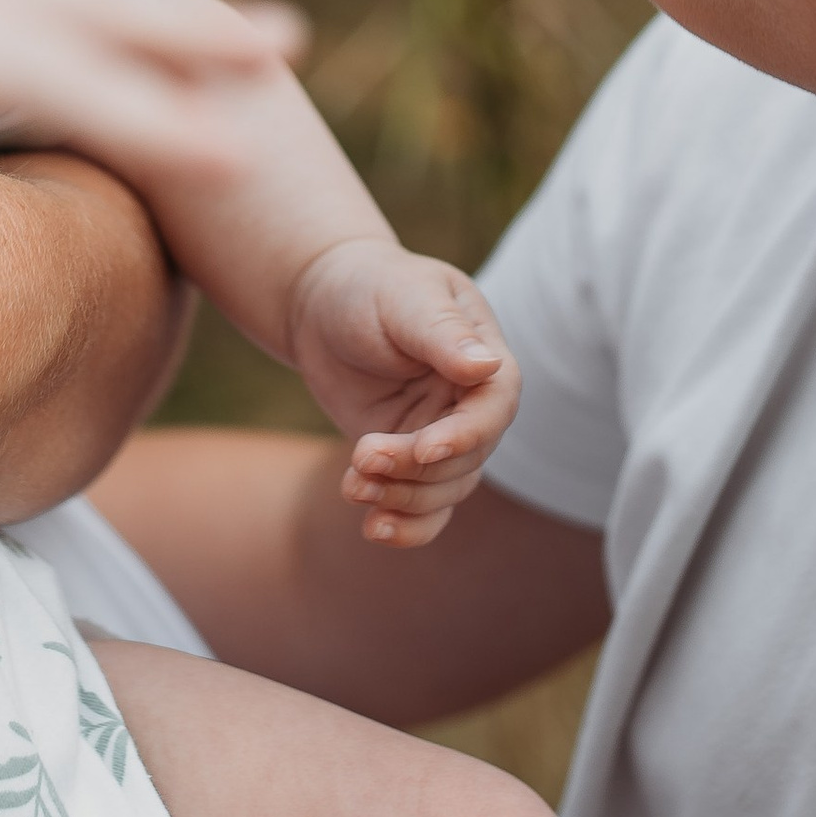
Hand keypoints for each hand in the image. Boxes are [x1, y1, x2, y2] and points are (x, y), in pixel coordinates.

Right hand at [0, 0, 301, 208]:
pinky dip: (167, 123)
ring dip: (204, 51)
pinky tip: (235, 148)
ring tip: (293, 56)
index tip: (152, 31)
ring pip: (116, 39)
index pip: (26, 10)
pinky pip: (94, 96)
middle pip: (101, 6)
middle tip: (279, 33)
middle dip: (188, 24)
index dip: (96, 24)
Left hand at [283, 241, 520, 548]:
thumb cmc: (368, 287)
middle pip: (468, 459)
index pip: (495, 408)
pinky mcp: (410, 460)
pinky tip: (373, 529)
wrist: (320, 304)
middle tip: (362, 455)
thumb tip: (487, 367)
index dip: (465, 435)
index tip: (423, 448)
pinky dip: (407, 527)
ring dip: (402, 498)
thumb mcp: (404, 299)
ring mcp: (441, 435)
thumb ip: (443, 333)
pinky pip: (425, 508)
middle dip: (416, 468)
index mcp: (484, 358)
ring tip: (352, 484)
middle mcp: (471, 404)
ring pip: (445, 489)